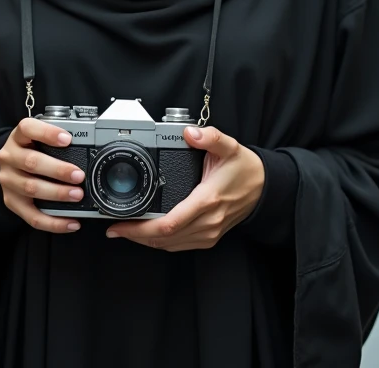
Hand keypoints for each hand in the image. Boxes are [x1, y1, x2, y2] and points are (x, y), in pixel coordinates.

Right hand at [0, 117, 84, 233]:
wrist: (11, 165)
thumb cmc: (31, 148)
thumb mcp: (37, 137)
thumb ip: (55, 138)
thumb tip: (89, 141)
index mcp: (18, 137)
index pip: (27, 128)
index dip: (47, 133)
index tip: (68, 139)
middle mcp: (9, 157)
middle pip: (31, 162)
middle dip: (58, 170)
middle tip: (79, 175)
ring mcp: (8, 180)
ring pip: (31, 188)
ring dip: (57, 194)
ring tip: (77, 195)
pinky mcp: (11, 202)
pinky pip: (32, 216)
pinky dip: (54, 222)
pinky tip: (71, 222)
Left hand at [105, 126, 264, 251]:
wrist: (265, 188)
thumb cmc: (245, 169)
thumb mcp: (230, 147)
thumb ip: (210, 137)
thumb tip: (189, 133)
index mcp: (207, 200)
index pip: (169, 224)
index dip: (141, 228)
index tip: (120, 224)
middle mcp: (207, 222)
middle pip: (164, 239)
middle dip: (136, 235)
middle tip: (114, 228)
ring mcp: (208, 233)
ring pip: (170, 246)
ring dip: (146, 241)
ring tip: (125, 231)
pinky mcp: (209, 237)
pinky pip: (179, 246)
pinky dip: (160, 243)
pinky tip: (148, 235)